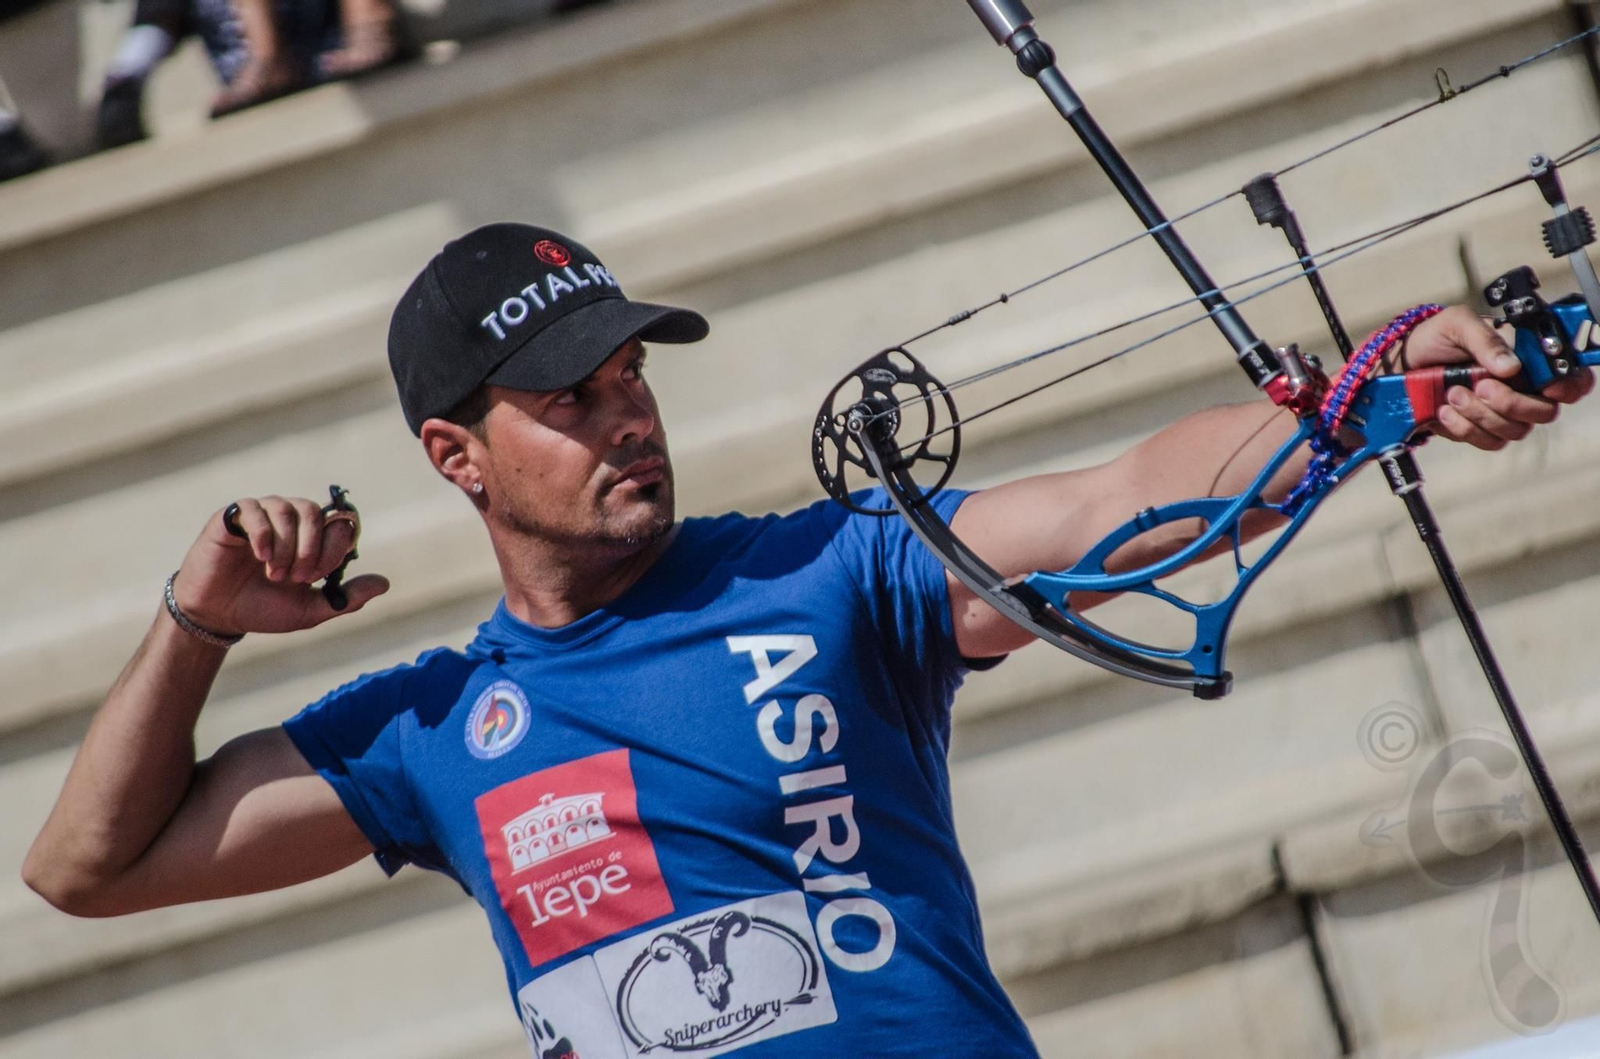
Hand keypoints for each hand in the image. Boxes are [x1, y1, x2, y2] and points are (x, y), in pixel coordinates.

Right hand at [171, 496, 389, 636]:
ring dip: (287, 545)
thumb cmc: (263, 608)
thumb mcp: (310, 609)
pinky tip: (261, 557)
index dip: (333, 548)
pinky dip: (264, 534)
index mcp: (311, 538)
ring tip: (275, 574)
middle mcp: (289, 520)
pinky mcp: (231, 517)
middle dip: (312, 547)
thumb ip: (346, 598)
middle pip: (315, 512)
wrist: (217, 615)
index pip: (339, 524)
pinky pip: (255, 509)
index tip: (317, 576)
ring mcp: (261, 515)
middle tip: (299, 577)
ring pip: (288, 509)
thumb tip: (384, 583)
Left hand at [1394, 305, 1593, 449]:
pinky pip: (1487, 441)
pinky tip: (1444, 411)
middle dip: (1512, 402)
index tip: (1548, 388)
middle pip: (1545, 412)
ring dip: (1481, 414)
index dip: (1570, 386)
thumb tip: (1510, 366)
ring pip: (1514, 430)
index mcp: (1529, 358)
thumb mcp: (1458, 324)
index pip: (1572, 378)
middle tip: (1481, 385)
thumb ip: (1485, 339)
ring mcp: (1502, 411)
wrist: (1402, 363)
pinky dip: (1465, 428)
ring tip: (1452, 393)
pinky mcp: (1479, 430)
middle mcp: (1523, 387)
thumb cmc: (1436, 338)